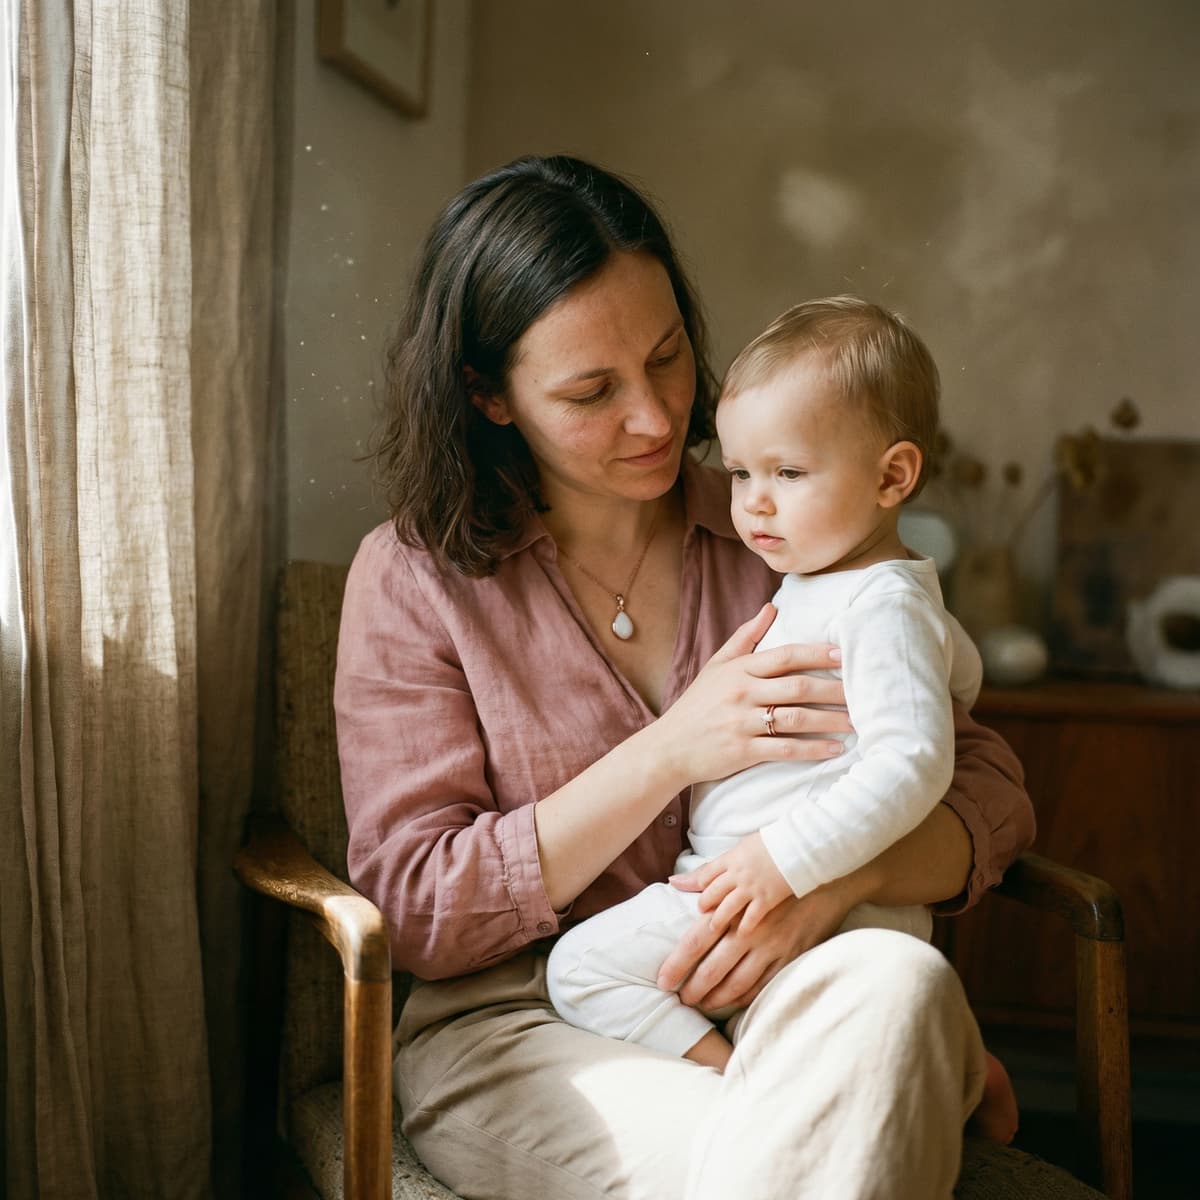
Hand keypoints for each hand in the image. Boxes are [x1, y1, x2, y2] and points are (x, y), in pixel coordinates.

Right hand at [654, 604, 849, 788]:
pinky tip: (835, 749)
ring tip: (857, 722)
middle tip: (863, 692)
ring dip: (830, 720)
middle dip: (834, 689)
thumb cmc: (697, 705)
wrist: (668, 747)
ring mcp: (743, 723)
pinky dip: (813, 750)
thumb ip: (745, 637)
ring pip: (796, 718)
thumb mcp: (716, 666)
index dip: (818, 654)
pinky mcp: (743, 751)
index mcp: (739, 670)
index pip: (785, 655)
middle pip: (798, 687)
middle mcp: (742, 693)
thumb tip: (771, 607)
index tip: (845, 655)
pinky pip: (786, 749)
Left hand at [656, 877, 857, 1009]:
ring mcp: (773, 949)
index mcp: (734, 912)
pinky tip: (734, 1001)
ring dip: (717, 997)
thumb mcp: (740, 870)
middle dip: (693, 989)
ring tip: (702, 1004)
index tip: (662, 980)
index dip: (677, 964)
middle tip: (680, 999)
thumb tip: (674, 882)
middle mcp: (750, 933)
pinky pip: (764, 985)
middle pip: (713, 969)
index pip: (695, 942)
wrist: (826, 876)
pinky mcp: (792, 958)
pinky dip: (746, 997)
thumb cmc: (777, 870)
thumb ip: (706, 878)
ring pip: (738, 983)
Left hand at [670, 833, 791, 935]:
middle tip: (701, 910)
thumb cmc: (773, 842)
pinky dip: (744, 926)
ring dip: (717, 919)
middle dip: (704, 903)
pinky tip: (741, 933)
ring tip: (712, 927)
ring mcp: (751, 888)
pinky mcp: (767, 899)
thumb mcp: (745, 844)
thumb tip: (716, 862)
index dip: (695, 884)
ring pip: (727, 907)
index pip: (706, 874)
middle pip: (713, 892)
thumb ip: (729, 858)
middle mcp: (737, 874)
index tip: (691, 891)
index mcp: (731, 858)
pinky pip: (751, 917)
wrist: (797, 845)